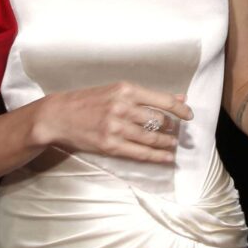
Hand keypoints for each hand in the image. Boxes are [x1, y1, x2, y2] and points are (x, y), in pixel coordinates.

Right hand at [35, 82, 193, 163]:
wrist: (58, 115)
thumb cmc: (88, 100)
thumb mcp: (116, 91)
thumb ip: (146, 95)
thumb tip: (178, 97)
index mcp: (126, 90)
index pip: (162, 100)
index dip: (180, 109)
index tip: (189, 115)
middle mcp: (123, 107)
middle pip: (159, 121)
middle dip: (172, 128)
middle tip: (179, 132)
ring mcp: (116, 128)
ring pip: (151, 138)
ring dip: (167, 143)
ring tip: (174, 145)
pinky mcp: (110, 145)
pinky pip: (139, 153)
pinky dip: (156, 156)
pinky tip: (166, 157)